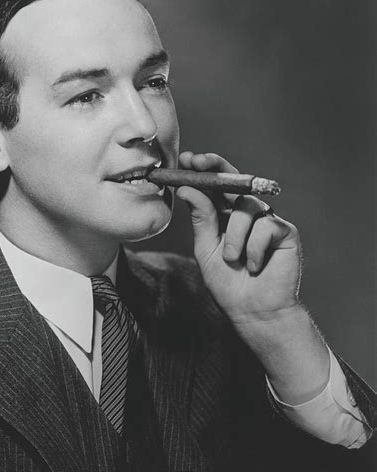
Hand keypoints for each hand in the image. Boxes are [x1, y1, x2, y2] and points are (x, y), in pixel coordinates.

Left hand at [176, 152, 301, 332]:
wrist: (254, 312)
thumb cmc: (229, 284)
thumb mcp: (206, 250)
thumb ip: (201, 219)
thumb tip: (186, 188)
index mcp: (225, 217)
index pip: (215, 187)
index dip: (202, 170)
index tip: (185, 159)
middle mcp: (246, 214)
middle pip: (234, 181)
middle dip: (215, 168)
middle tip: (197, 162)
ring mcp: (266, 221)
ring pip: (246, 207)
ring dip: (233, 236)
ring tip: (232, 260)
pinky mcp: (285, 232)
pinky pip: (265, 226)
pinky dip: (253, 249)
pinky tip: (255, 266)